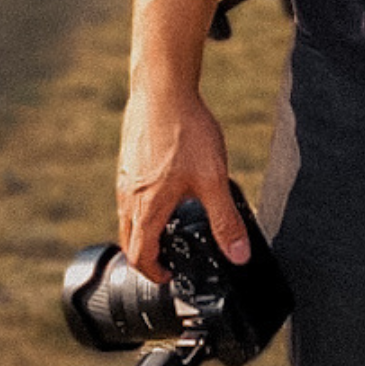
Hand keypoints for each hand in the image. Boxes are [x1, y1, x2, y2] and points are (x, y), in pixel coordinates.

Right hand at [117, 84, 250, 282]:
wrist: (163, 90)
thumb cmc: (184, 131)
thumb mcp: (214, 179)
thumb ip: (225, 219)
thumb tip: (238, 255)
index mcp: (146, 208)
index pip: (139, 256)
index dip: (154, 273)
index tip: (170, 276)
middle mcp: (129, 196)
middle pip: (130, 240)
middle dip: (148, 255)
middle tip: (170, 257)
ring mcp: (125, 177)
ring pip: (129, 216)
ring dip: (146, 229)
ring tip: (173, 224)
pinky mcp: (129, 159)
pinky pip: (131, 194)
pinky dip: (144, 205)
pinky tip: (168, 189)